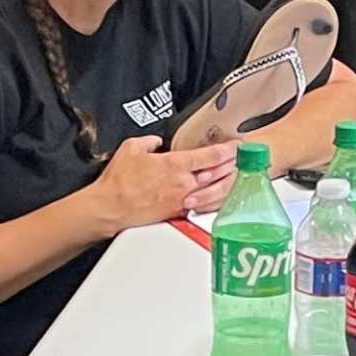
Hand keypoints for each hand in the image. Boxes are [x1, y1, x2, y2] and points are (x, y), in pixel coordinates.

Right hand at [81, 135, 237, 233]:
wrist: (111, 208)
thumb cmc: (118, 182)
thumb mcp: (131, 148)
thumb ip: (149, 142)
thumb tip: (157, 142)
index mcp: (174, 165)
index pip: (210, 156)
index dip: (227, 149)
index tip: (237, 145)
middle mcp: (183, 183)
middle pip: (217, 173)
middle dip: (232, 165)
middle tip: (243, 158)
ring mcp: (182, 200)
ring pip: (212, 190)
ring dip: (225, 182)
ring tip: (234, 175)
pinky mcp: (176, 213)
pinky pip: (199, 203)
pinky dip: (211, 198)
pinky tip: (215, 194)